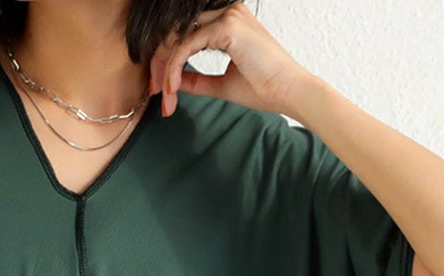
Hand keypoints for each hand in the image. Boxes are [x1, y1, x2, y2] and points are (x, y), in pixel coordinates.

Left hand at [150, 2, 316, 120]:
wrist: (288, 92)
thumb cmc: (264, 87)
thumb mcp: (221, 83)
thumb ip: (197, 79)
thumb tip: (175, 80)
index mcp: (227, 21)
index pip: (185, 31)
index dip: (167, 58)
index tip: (161, 87)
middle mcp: (226, 12)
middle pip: (176, 30)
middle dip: (160, 61)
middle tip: (155, 90)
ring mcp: (227, 16)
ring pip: (177, 37)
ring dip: (164, 67)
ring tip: (164, 94)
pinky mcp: (226, 28)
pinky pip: (186, 45)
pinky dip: (174, 67)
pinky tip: (173, 88)